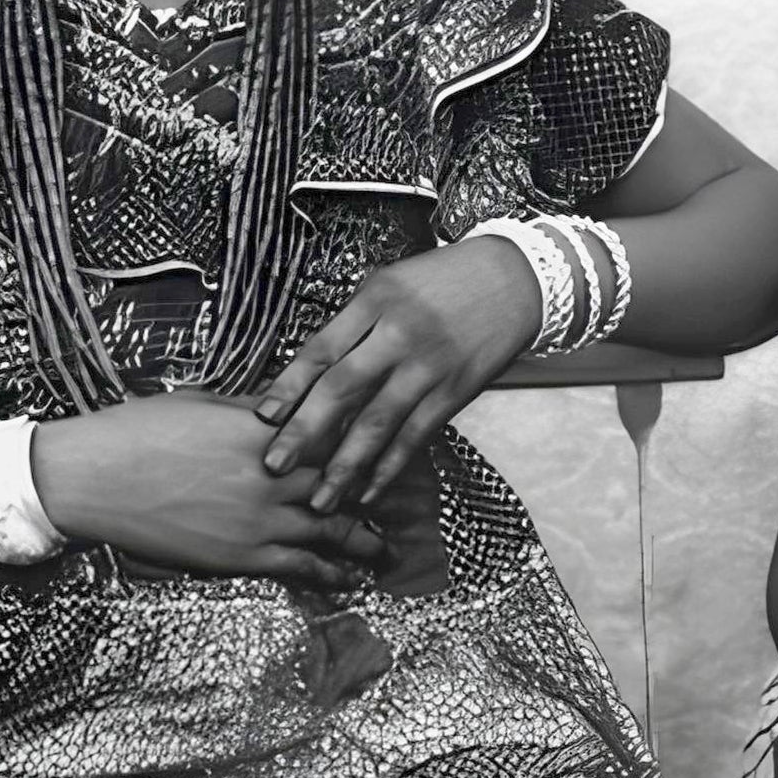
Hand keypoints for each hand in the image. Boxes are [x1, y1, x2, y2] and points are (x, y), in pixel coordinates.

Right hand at [32, 394, 388, 588]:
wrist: (93, 478)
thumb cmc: (137, 432)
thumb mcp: (200, 405)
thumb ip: (249, 413)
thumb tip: (282, 413)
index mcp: (262, 428)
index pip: (332, 432)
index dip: (365, 439)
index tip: (387, 441)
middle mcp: (272, 473)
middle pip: (345, 483)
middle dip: (378, 494)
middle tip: (406, 503)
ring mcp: (261, 518)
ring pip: (334, 531)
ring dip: (367, 542)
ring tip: (388, 550)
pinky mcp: (243, 555)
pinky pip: (303, 568)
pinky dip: (333, 574)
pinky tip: (352, 580)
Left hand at [254, 238, 542, 510]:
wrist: (514, 279)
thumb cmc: (442, 282)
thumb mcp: (391, 284)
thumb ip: (353, 325)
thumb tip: (309, 375)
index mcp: (375, 301)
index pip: (322, 349)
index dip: (289, 386)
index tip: (262, 418)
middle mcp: (400, 333)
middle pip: (343, 388)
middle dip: (305, 431)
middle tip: (275, 465)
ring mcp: (429, 366)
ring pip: (379, 422)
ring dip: (346, 464)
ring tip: (321, 499)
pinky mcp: (455, 391)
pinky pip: (415, 436)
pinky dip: (390, 466)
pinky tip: (368, 490)